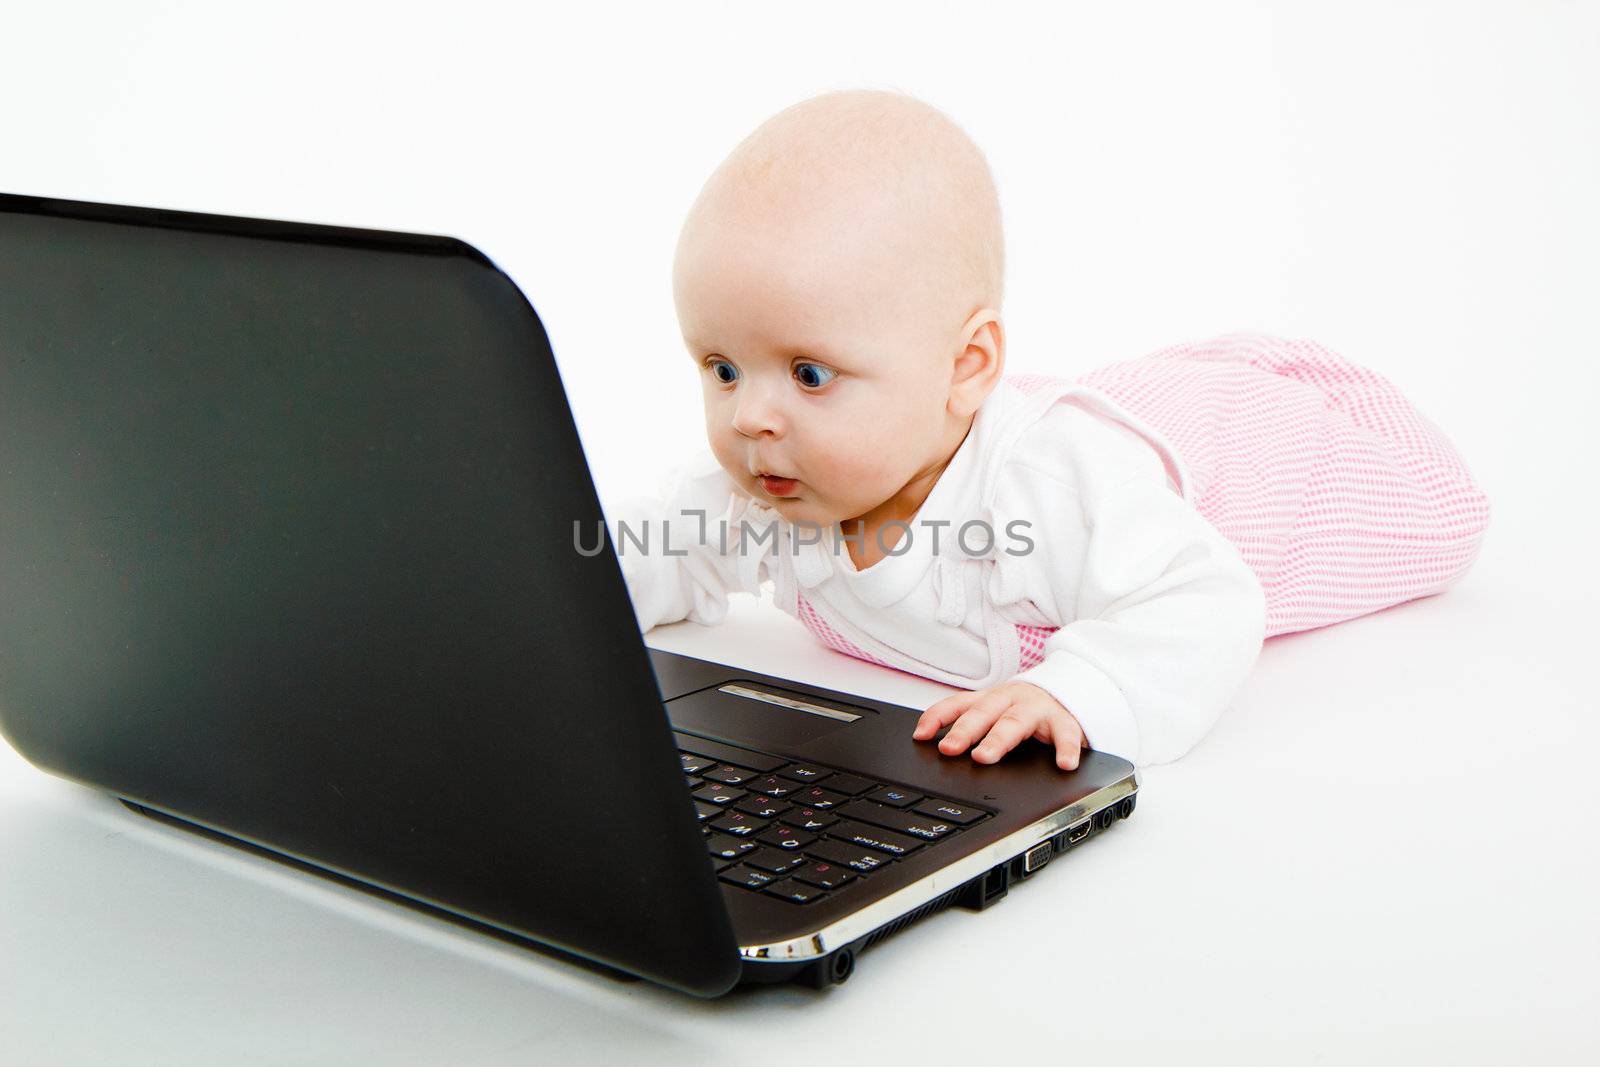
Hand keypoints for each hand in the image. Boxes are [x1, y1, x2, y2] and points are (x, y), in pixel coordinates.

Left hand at [912, 681, 1087, 770]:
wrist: (1071, 692)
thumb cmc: (1025, 709)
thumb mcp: (996, 711)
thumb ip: (971, 725)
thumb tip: (937, 747)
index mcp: (990, 699)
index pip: (958, 704)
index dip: (937, 717)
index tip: (921, 735)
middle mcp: (1011, 699)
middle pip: (984, 713)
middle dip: (964, 730)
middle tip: (949, 748)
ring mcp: (1037, 708)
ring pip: (1015, 722)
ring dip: (998, 739)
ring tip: (985, 756)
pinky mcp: (1064, 720)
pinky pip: (1066, 734)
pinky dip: (1066, 749)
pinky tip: (1064, 763)